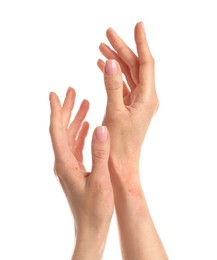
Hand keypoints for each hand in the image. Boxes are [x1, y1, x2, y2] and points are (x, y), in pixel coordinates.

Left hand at [49, 87, 113, 259]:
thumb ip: (99, 154)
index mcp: (65, 163)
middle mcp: (63, 162)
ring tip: (84, 103)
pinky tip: (88, 127)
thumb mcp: (100, 180)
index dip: (56, 111)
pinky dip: (81, 133)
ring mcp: (69, 165)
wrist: (90, 228)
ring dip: (76, 119)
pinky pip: (76, 146)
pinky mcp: (76, 169)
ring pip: (70, 136)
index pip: (56, 131)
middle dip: (67, 109)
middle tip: (72, 91)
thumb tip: (100, 128)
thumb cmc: (95, 209)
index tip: (54, 93)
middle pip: (62, 130)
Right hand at [98, 22, 158, 174]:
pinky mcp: (129, 107)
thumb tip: (111, 61)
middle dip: (122, 49)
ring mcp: (138, 102)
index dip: (141, 43)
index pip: (146, 63)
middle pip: (135, 67)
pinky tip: (102, 66)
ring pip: (128, 75)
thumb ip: (113, 86)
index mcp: (148, 98)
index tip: (137, 26)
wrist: (120, 164)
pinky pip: (122, 85)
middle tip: (107, 34)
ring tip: (101, 47)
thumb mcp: (115, 112)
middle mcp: (146, 98)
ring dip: (116, 61)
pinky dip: (113, 75)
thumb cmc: (118, 143)